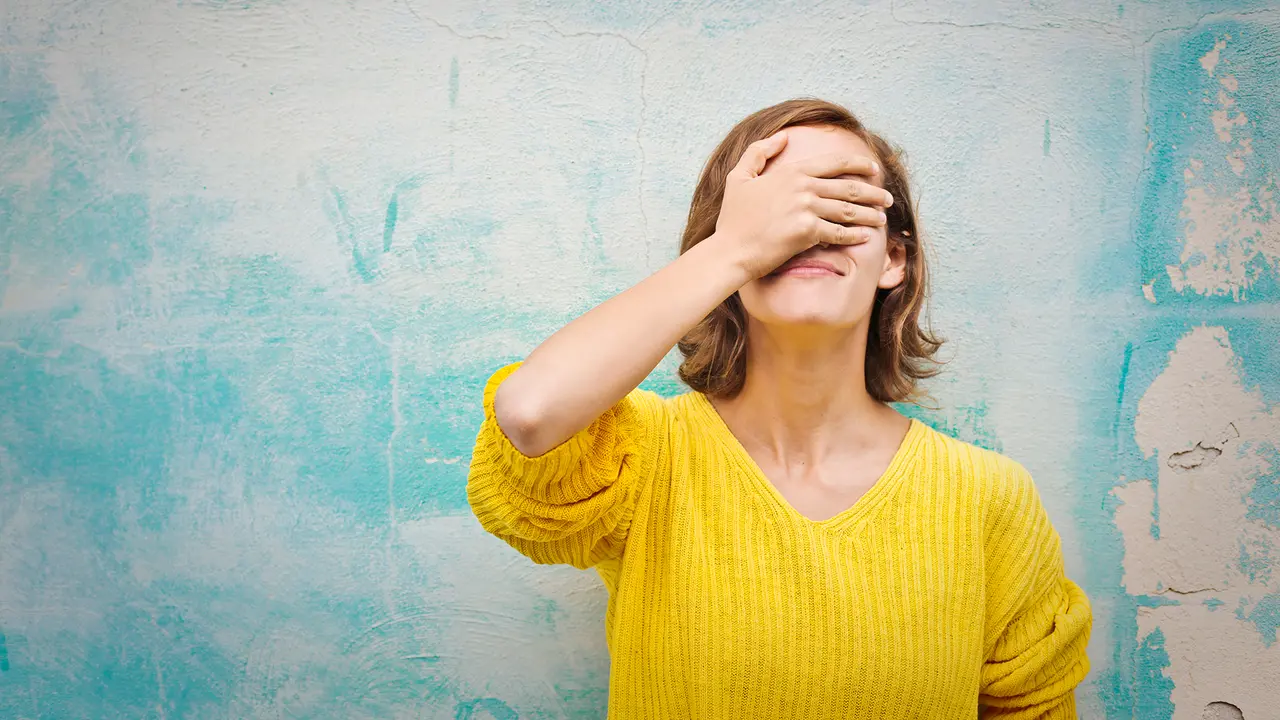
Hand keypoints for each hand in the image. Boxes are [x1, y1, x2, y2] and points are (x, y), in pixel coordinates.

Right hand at [713, 130, 894, 278]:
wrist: (730, 250)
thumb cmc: (733, 218)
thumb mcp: (739, 176)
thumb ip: (759, 152)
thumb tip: (782, 136)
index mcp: (791, 171)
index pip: (835, 163)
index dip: (859, 164)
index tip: (874, 170)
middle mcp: (803, 187)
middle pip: (848, 187)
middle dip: (873, 192)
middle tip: (887, 198)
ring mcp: (806, 209)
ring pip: (848, 210)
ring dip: (869, 214)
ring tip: (881, 218)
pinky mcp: (808, 232)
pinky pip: (839, 233)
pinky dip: (855, 235)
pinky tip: (866, 237)